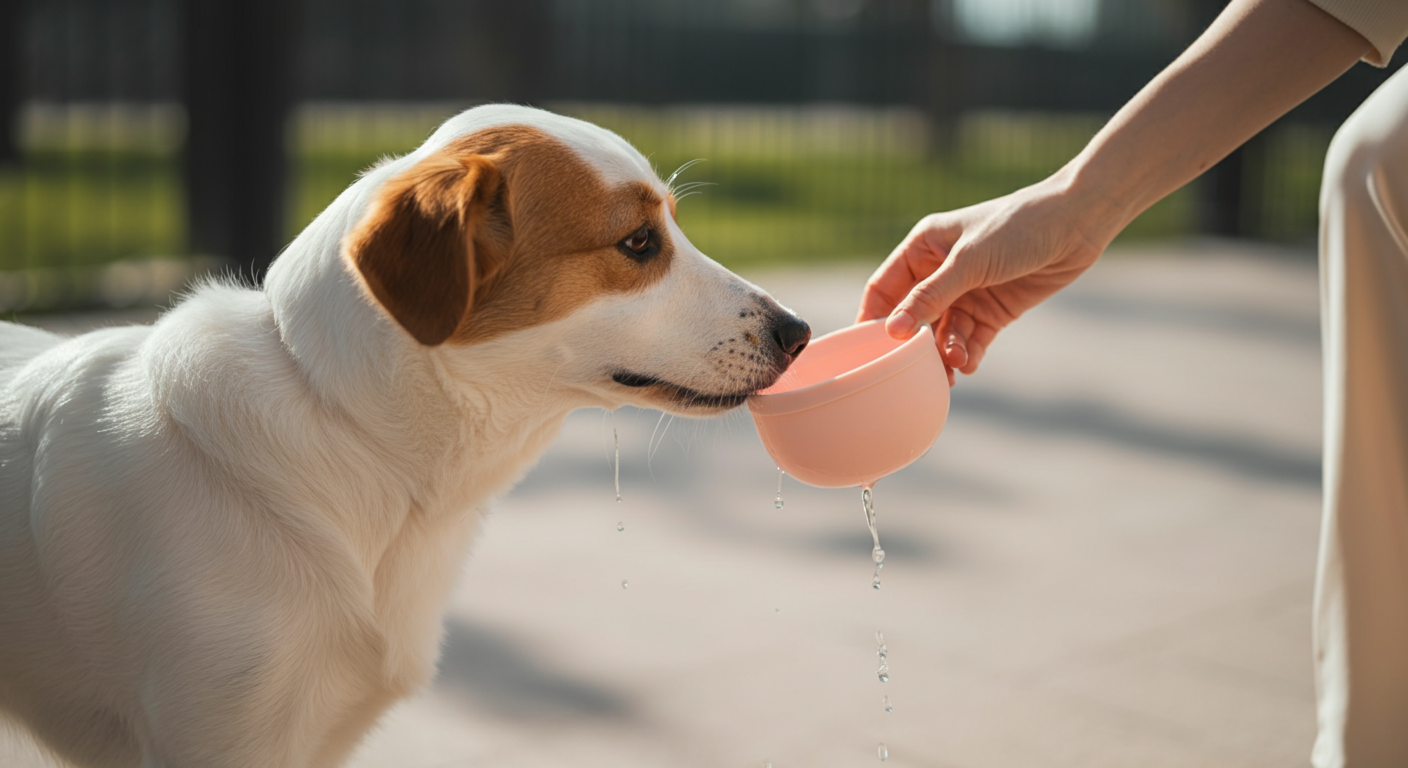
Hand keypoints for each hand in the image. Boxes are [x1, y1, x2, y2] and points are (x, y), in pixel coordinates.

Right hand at [858, 176, 1113, 383]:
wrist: (1078, 223)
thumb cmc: (1018, 226)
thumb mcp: (970, 261)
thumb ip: (931, 297)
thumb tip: (895, 331)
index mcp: (923, 248)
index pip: (884, 289)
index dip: (872, 320)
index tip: (865, 353)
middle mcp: (939, 272)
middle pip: (913, 319)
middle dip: (914, 346)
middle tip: (913, 371)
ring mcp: (966, 293)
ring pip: (942, 334)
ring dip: (945, 353)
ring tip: (954, 365)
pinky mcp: (992, 311)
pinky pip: (970, 340)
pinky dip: (968, 354)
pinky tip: (970, 365)